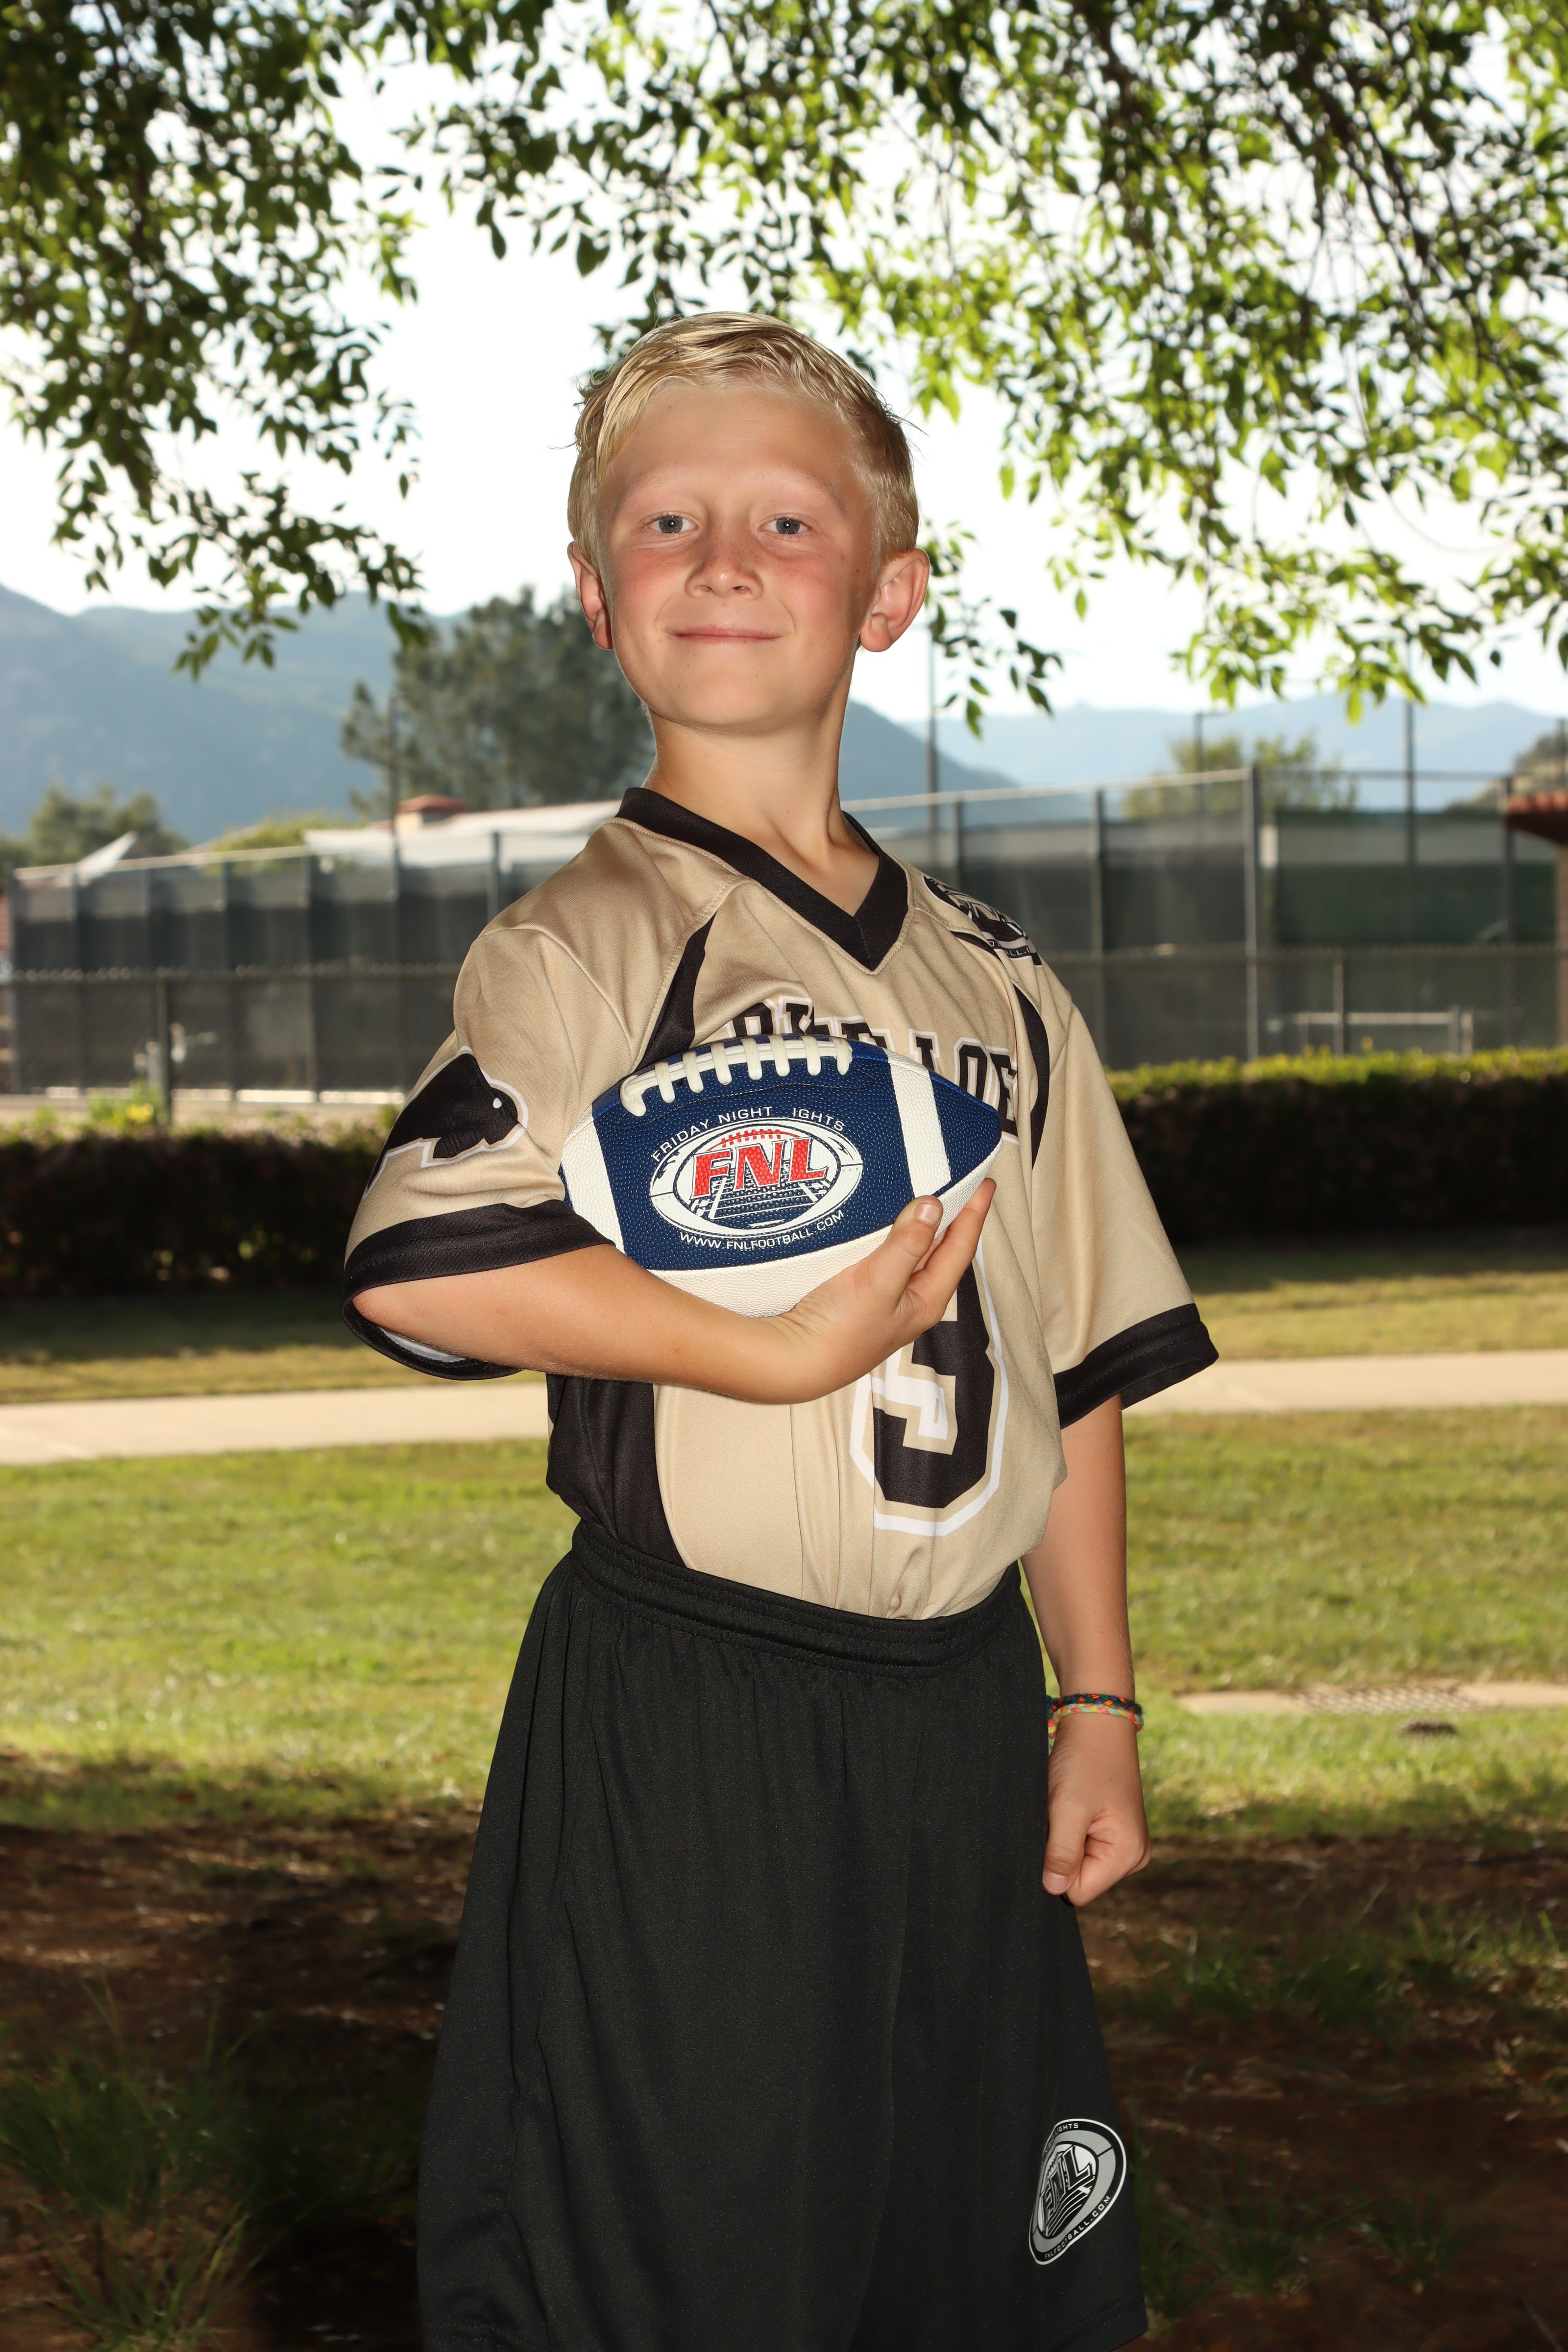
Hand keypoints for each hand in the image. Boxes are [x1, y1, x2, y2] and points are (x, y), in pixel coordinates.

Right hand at [751, 1181, 994, 1404]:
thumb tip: (933, 1206)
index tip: (985, 1182)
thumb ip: (907, 1245)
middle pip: (942, 1249)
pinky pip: (889, 1255)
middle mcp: (912, 1298)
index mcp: (926, 1300)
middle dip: (954, 1215)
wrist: (794, 1359)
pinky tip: (886, 1218)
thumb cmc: (838, 1331)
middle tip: (962, 1180)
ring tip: (931, 1190)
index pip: (960, 1248)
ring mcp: (887, 1296)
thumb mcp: (878, 1284)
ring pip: (915, 1251)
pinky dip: (894, 1232)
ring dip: (923, 1222)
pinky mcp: (863, 1291)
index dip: (973, 1214)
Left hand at [1042, 1713, 1149, 1906]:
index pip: (1078, 1892)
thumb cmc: (1084, 1760)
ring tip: (1069, 1806)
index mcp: (1128, 1855)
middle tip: (1063, 1814)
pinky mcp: (1116, 1831)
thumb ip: (1062, 1854)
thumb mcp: (1068, 1808)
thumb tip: (1054, 1891)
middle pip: (1081, 1879)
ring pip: (1080, 1863)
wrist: (1097, 1721)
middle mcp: (1133, 1855)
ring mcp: (1126, 1843)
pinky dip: (1071, 1829)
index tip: (1057, 1829)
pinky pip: (1084, 1846)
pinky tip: (1074, 1805)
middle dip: (1062, 1852)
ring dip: (1066, 1839)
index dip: (1057, 1867)